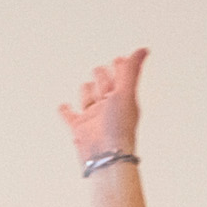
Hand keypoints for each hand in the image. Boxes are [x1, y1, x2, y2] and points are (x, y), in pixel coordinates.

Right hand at [60, 48, 144, 163]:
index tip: (119, 60)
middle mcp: (108, 107)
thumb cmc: (119, 127)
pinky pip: (70, 116)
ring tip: (88, 89)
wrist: (106, 156)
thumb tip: (143, 50)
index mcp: (122, 98)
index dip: (120, 67)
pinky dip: (66, 111)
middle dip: (101, 77)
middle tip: (102, 73)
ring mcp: (93, 117)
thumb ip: (131, 71)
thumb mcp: (126, 93)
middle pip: (102, 84)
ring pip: (87, 97)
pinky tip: (63, 107)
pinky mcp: (79, 129)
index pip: (120, 77)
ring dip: (86, 91)